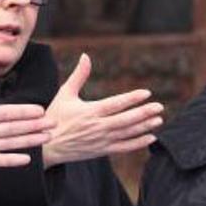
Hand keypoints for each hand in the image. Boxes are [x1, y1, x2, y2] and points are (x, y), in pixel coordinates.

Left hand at [0, 100, 52, 172]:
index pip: (1, 113)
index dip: (20, 111)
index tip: (39, 109)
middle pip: (11, 127)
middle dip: (32, 125)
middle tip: (53, 122)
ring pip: (8, 143)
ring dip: (27, 140)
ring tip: (47, 137)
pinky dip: (10, 160)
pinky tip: (26, 159)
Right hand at [41, 54, 163, 168]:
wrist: (47, 147)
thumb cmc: (55, 117)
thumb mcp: (64, 94)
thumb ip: (79, 75)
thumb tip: (85, 56)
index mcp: (89, 111)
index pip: (115, 104)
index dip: (131, 99)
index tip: (146, 93)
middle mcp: (97, 126)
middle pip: (125, 120)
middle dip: (143, 113)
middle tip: (159, 106)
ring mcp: (101, 140)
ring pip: (127, 133)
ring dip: (144, 127)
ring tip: (158, 119)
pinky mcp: (102, 150)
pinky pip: (123, 148)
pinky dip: (138, 143)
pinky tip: (151, 137)